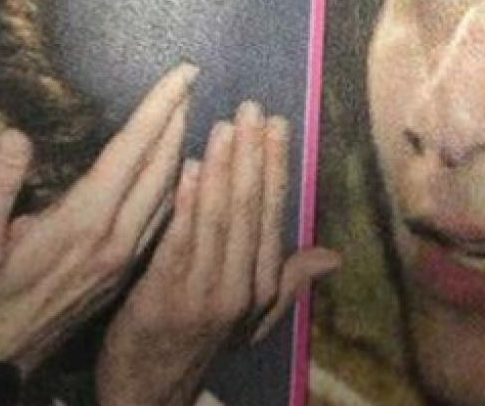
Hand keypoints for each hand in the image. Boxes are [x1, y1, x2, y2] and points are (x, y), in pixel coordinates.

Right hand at [0, 63, 197, 371]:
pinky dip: (175, 187)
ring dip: (182, 152)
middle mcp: (115, 240)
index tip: (184, 72)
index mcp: (82, 224)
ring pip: (168, 196)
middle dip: (178, 119)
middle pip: (160, 169)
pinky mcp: (122, 274)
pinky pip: (162, 221)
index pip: (131, 152)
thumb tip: (17, 137)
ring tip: (190, 114)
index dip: (159, 108)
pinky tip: (178, 173)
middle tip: (194, 79)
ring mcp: (123, 260)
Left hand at [94, 102, 340, 405]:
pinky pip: (181, 241)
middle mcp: (241, 288)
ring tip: (226, 124)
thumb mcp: (251, 319)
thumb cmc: (199, 342)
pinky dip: (189, 202)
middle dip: (253, 154)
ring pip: (220, 220)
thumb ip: (287, 281)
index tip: (278, 122)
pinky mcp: (165, 296)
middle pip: (250, 210)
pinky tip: (192, 167)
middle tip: (252, 107)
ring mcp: (204, 293)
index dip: (277, 167)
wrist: (150, 392)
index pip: (274, 215)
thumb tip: (334, 256)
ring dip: (225, 168)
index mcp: (261, 286)